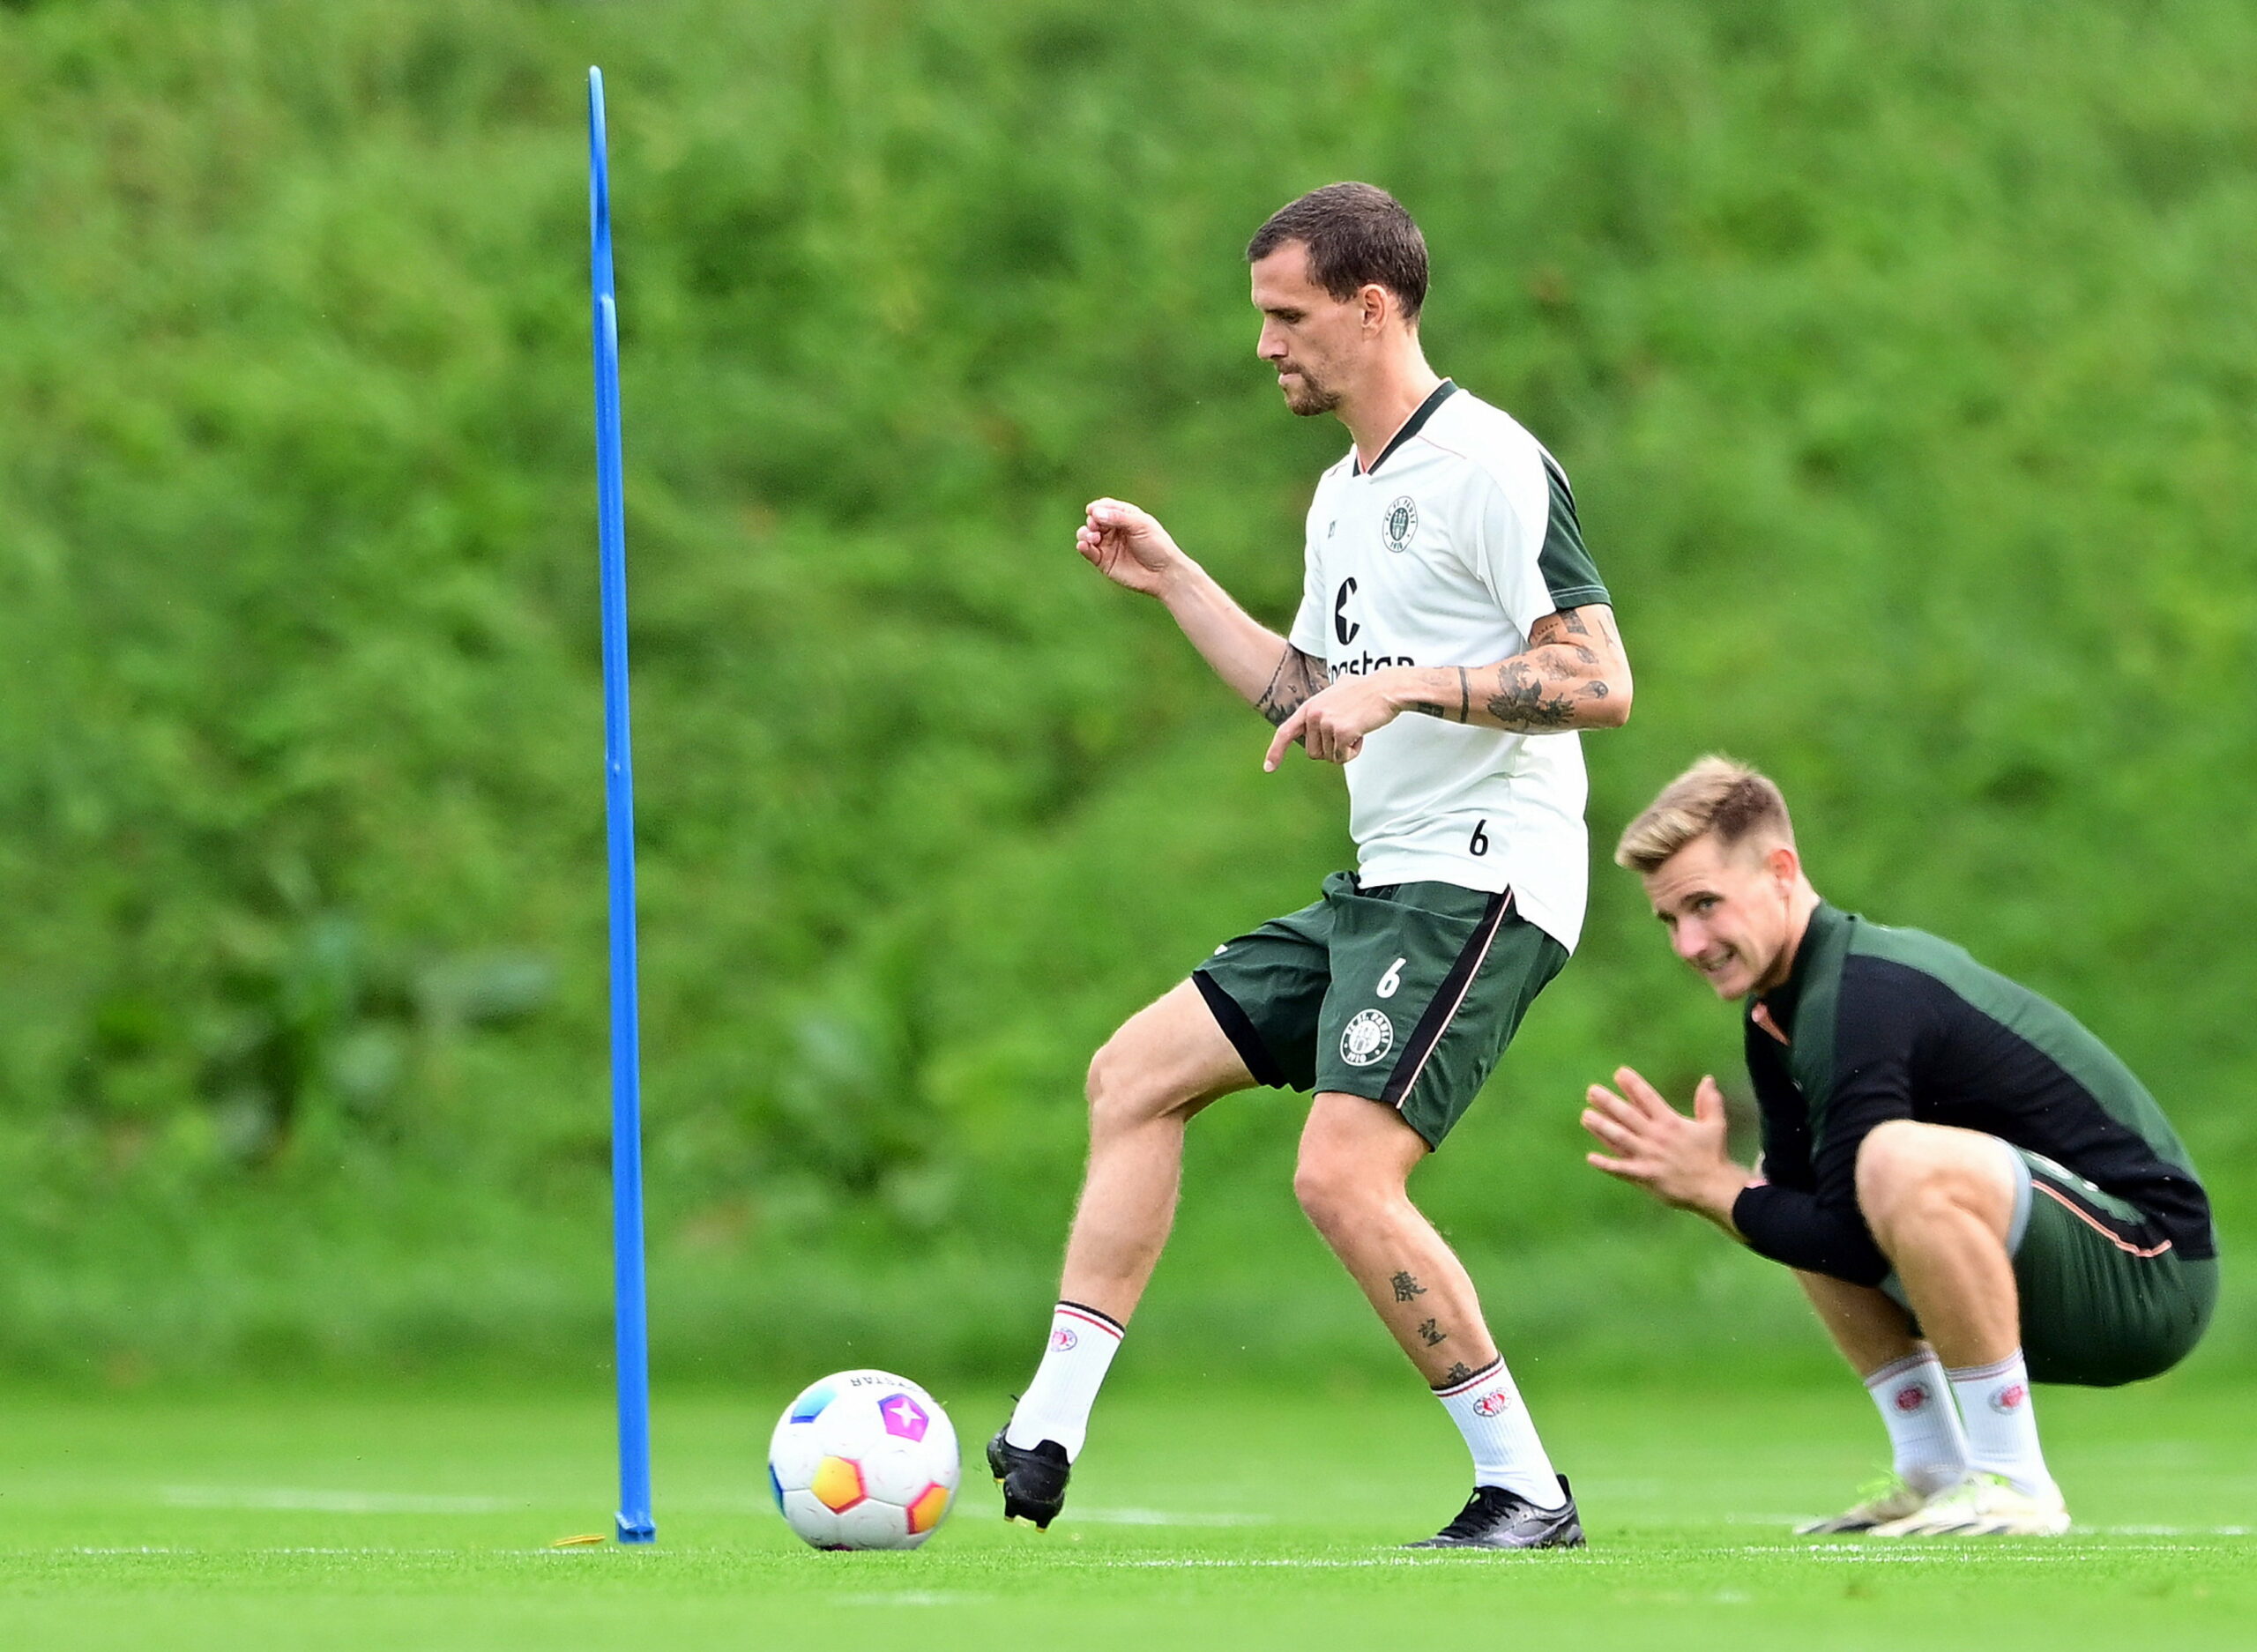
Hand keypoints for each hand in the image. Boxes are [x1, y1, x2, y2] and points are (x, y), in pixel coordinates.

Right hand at [1076, 498, 1185, 596]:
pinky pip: (1088, 551)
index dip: (1097, 507)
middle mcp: (1114, 529)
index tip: (1093, 510)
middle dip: (1092, 521)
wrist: (1164, 574)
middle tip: (1096, 527)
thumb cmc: (1157, 546)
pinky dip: (1083, 547)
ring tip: (1093, 537)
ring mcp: (1108, 545)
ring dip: (1085, 533)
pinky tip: (1083, 545)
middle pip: (1094, 520)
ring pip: (1087, 534)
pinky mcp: (1103, 561)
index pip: (1105, 506)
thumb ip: (1118, 518)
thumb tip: (1094, 513)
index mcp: (1125, 516)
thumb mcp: (1141, 526)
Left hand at [1262, 671, 1404, 769]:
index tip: (1269, 767)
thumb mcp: (1338, 690)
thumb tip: (1332, 696)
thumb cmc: (1367, 690)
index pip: (1286, 732)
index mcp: (1310, 706)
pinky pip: (1342, 757)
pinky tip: (1361, 734)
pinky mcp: (1341, 733)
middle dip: (1330, 750)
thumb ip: (1327, 700)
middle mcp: (1313, 715)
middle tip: (1346, 732)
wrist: (1386, 689)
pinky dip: (1353, 752)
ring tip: (1355, 728)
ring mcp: (1326, 724)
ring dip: (1344, 750)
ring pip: (1329, 757)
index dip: (1276, 751)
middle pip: (1313, 753)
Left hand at [1581, 1068, 1750, 1222]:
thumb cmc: (1713, 1155)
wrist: (1714, 1188)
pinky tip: (1590, 1158)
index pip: (1648, 1098)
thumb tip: (1708, 1079)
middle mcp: (1656, 1137)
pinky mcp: (1645, 1176)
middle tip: (1592, 1091)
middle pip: (1628, 1115)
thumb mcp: (1715, 1125)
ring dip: (1602, 1127)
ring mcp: (1648, 1157)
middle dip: (1609, 1102)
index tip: (1619, 1072)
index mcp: (1670, 1122)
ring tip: (1585, 1116)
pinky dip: (1606, 1165)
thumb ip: (1709, 1102)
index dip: (1633, 1084)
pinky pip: (1622, 1170)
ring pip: (1620, 1139)